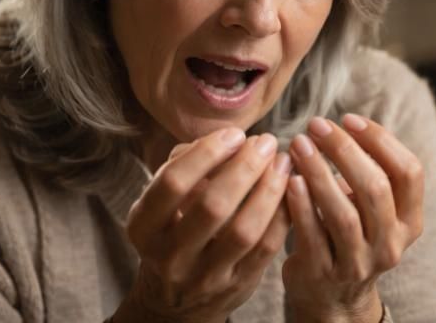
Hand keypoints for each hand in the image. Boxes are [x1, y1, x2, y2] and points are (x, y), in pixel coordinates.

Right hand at [119, 128, 291, 322]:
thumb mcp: (163, 204)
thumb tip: (228, 139)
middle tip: (266, 142)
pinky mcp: (237, 285)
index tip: (235, 134)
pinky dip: (282, 213)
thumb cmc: (175, 232)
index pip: (173, 183)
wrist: (178, 301)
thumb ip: (185, 166)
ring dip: (269, 189)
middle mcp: (169, 257)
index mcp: (144, 228)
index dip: (207, 153)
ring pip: (244, 230)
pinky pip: (266, 247)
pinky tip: (291, 188)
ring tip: (283, 161)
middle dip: (245, 167)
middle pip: (213, 206)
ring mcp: (204, 276)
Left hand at [283, 114, 423, 322]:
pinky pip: (313, 235)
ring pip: (344, 213)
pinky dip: (301, 204)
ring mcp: (359, 263)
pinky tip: (290, 179)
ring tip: (299, 144)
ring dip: (319, 173)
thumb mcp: (374, 210)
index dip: (381, 141)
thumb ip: (371, 174)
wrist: (332, 298)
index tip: (350, 119)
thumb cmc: (350, 237)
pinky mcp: (325, 275)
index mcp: (410, 221)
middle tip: (318, 125)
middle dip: (345, 150)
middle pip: (376, 188)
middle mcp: (391, 244)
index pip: (408, 172)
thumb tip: (343, 127)